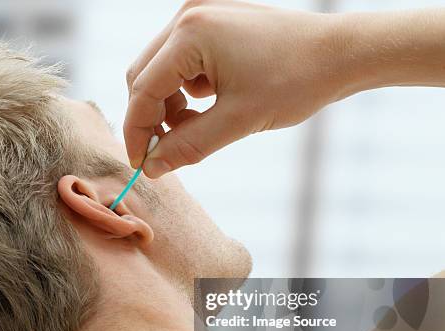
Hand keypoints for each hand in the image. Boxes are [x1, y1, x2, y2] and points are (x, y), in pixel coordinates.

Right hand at [123, 0, 342, 177]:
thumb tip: (152, 167)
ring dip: (166, 105)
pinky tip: (205, 107)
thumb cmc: (297, 81)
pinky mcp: (212, 22)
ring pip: (159, 69)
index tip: (141, 164)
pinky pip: (180, 61)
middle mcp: (188, 15)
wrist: (340, 53)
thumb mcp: (238, 121)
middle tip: (163, 151)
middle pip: (143, 75)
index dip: (138, 131)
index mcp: (191, 33)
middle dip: (149, 117)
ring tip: (193, 129)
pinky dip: (183, 90)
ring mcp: (200, 14)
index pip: (143, 89)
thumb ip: (188, 146)